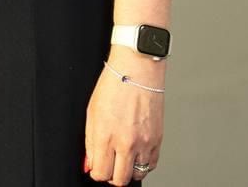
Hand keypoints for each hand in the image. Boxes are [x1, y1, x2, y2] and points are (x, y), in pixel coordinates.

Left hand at [84, 51, 163, 183]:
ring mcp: (144, 143)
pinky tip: (136, 152)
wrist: (137, 70)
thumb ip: (90, 142)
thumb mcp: (92, 113)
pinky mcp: (157, 140)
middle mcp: (126, 142)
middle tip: (109, 164)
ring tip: (122, 157)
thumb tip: (90, 164)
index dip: (96, 172)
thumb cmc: (113, 86)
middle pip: (119, 179)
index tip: (96, 166)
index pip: (101, 172)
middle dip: (111, 176)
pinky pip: (151, 164)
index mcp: (106, 135)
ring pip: (137, 175)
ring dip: (128, 170)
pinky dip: (143, 163)